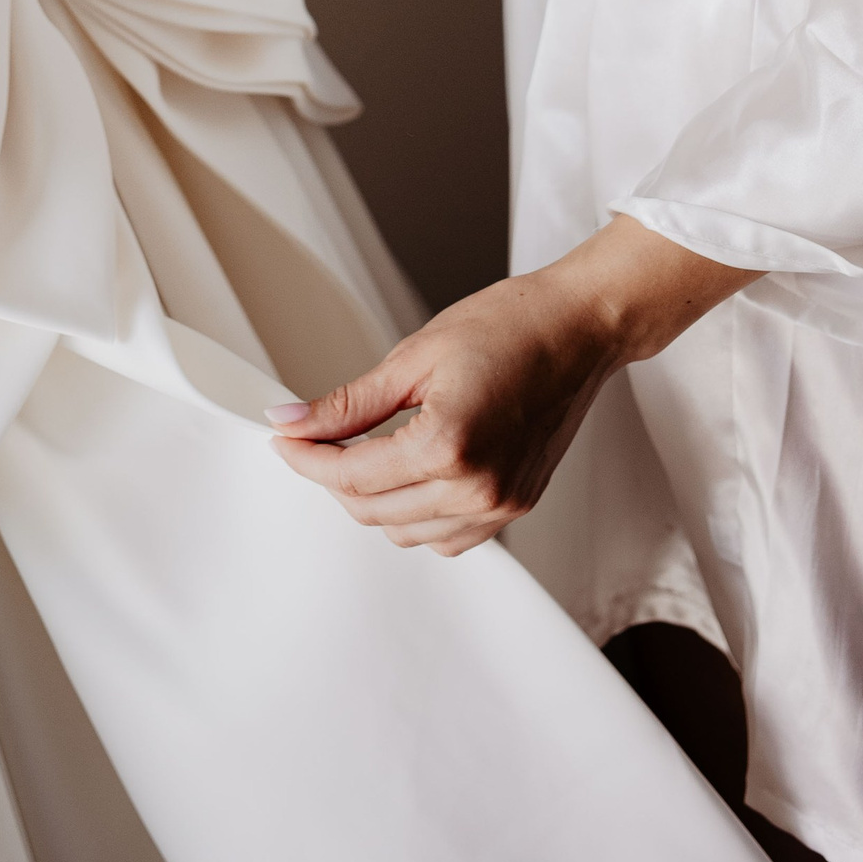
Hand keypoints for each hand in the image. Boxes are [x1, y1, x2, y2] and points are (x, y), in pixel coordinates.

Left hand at [266, 217, 757, 555]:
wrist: (579, 329)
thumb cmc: (508, 325)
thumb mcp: (414, 356)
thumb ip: (349, 403)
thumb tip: (291, 421)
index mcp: (449, 445)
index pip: (351, 476)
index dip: (306, 457)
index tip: (283, 438)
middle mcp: (478, 489)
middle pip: (373, 511)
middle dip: (332, 476)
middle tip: (313, 436)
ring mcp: (500, 506)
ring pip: (405, 532)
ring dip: (372, 499)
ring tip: (359, 449)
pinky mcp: (515, 508)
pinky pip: (445, 536)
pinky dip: (414, 513)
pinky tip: (406, 471)